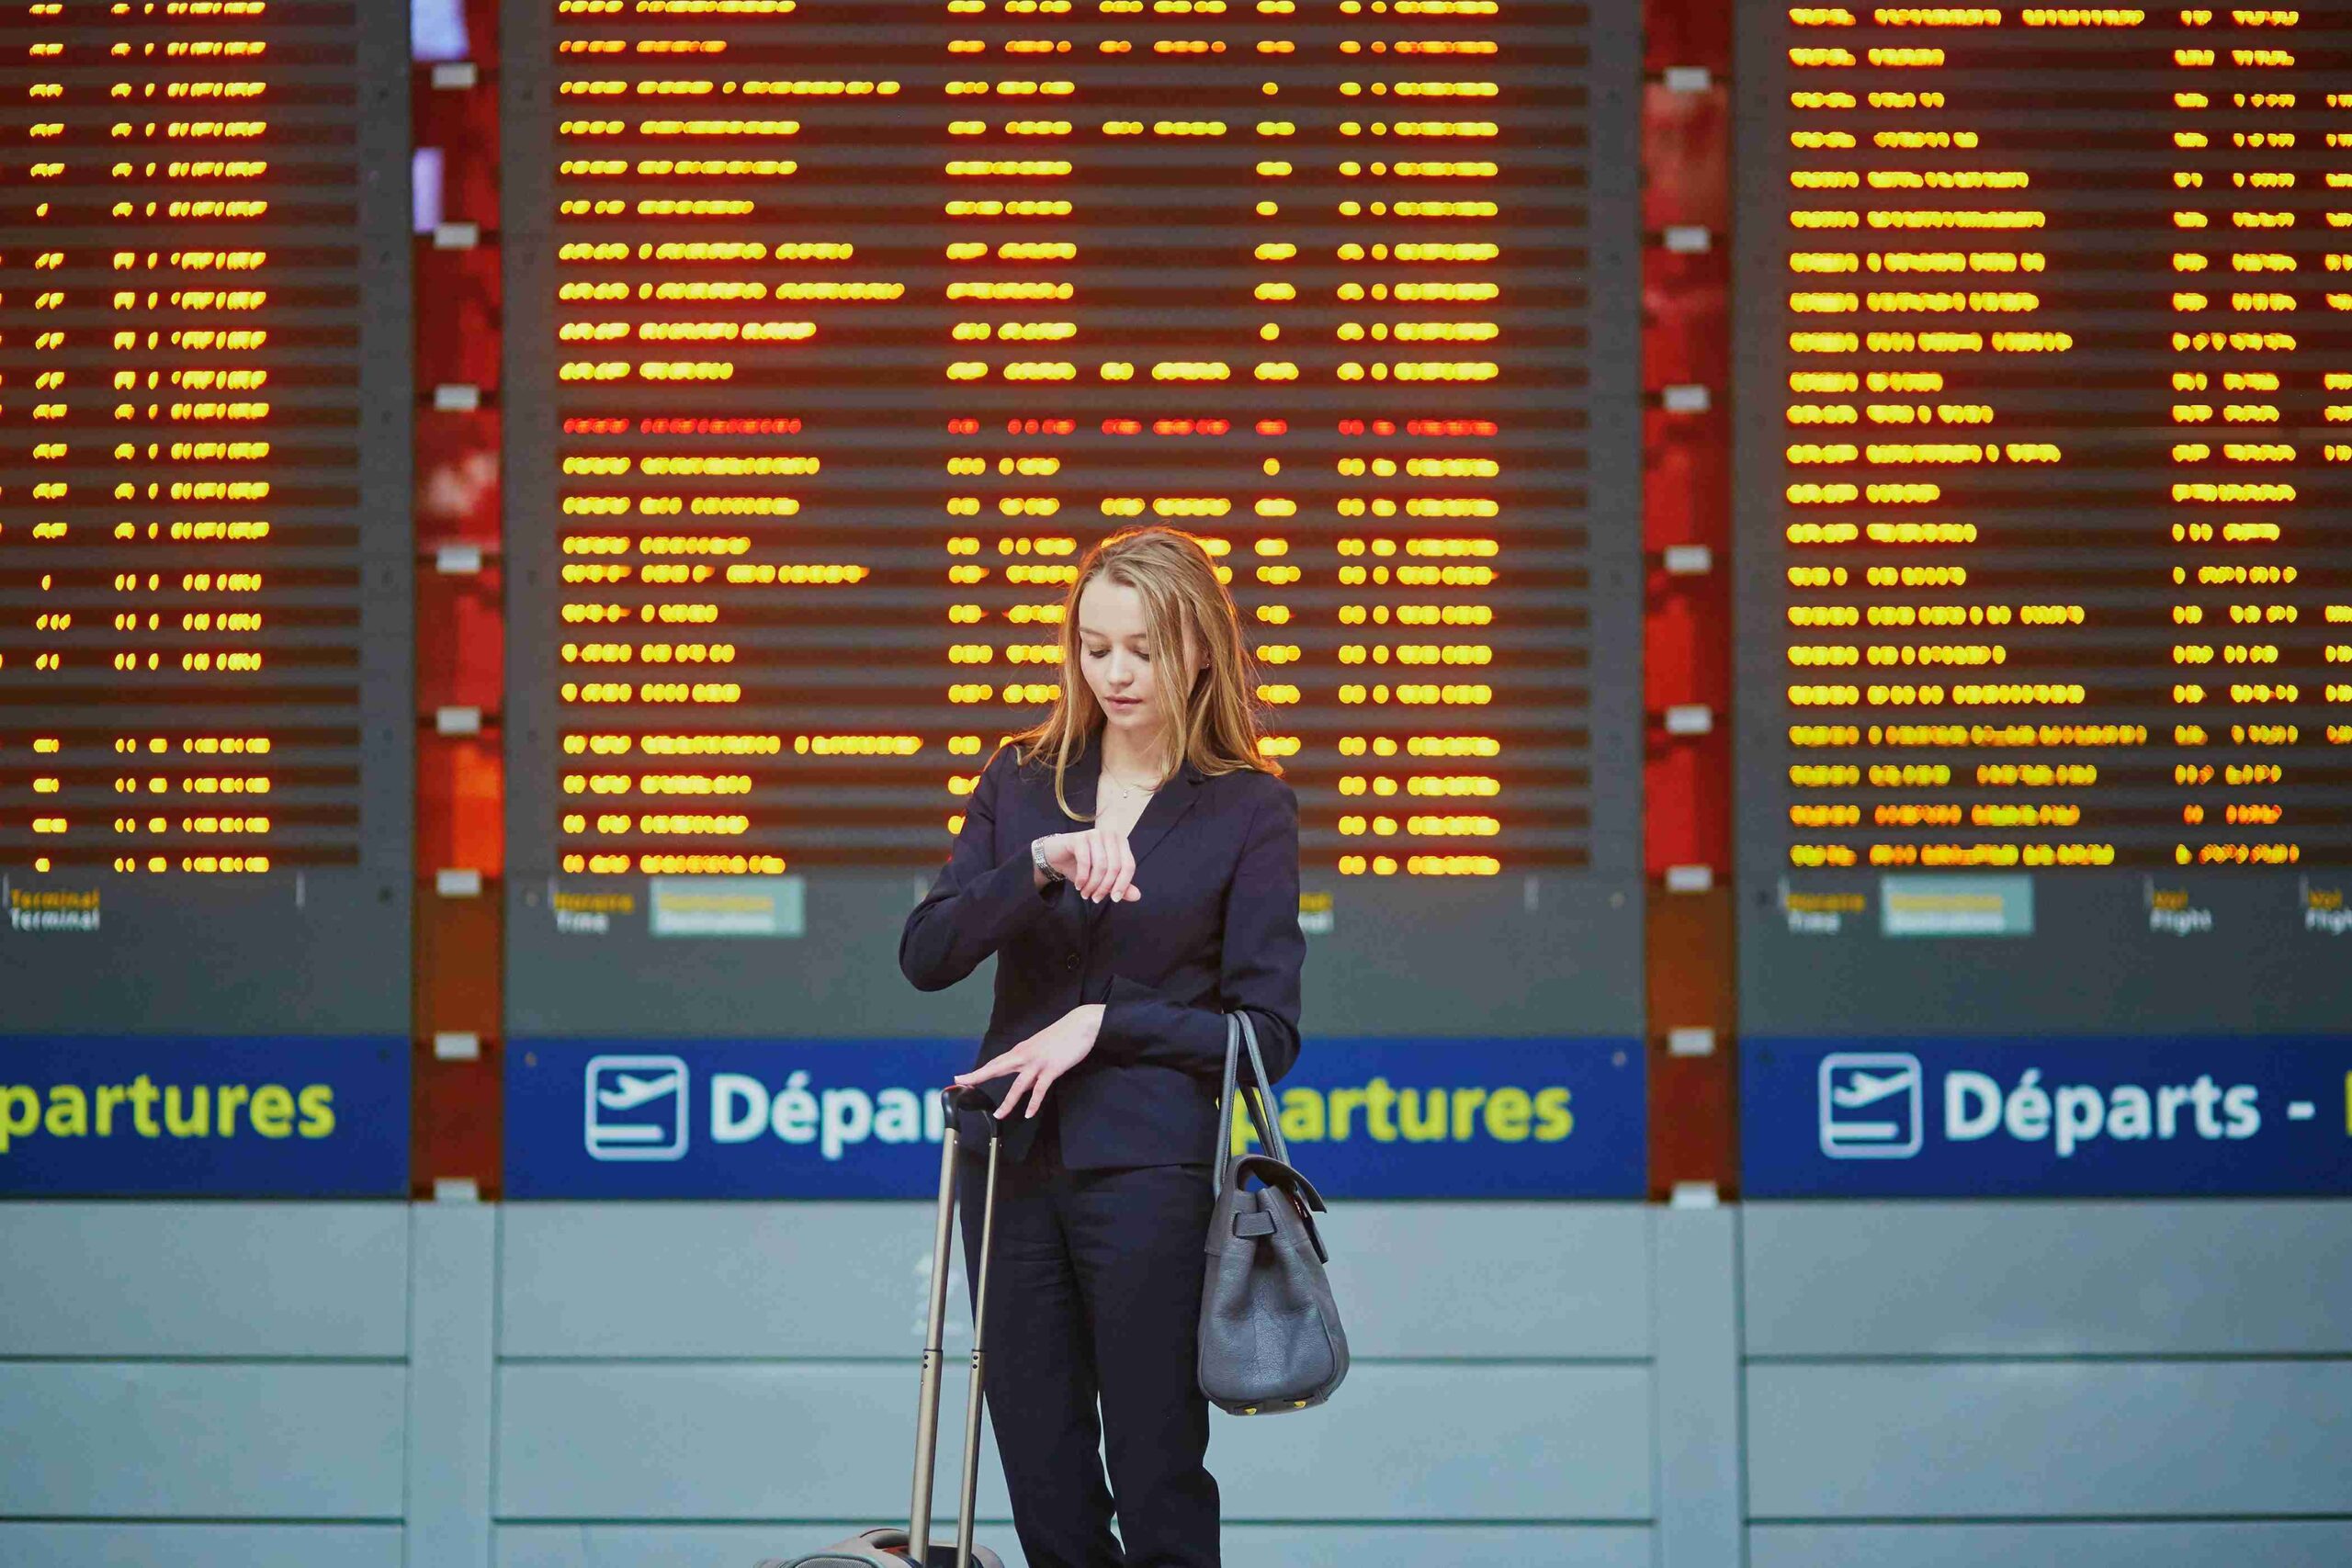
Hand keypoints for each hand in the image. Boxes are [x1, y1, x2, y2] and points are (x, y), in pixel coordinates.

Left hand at [954, 1004, 1104, 1118]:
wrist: (1080, 1024)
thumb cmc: (1062, 1037)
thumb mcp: (1040, 1051)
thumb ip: (1031, 1070)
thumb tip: (1025, 1088)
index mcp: (1020, 1050)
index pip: (995, 1063)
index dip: (978, 1071)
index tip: (962, 1077)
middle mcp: (1024, 1055)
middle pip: (996, 1068)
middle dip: (978, 1076)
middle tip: (961, 1082)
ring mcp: (1038, 1062)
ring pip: (1018, 1085)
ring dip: (1008, 1102)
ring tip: (999, 1115)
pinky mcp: (1052, 1068)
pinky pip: (1040, 1089)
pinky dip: (1034, 1102)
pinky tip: (1029, 1113)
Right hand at [1036, 827, 1141, 903]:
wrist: (1057, 856)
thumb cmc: (1083, 866)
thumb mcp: (1103, 878)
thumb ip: (1121, 886)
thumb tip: (1137, 896)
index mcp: (1121, 842)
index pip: (1129, 865)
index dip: (1123, 885)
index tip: (1115, 899)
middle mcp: (1110, 835)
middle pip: (1115, 867)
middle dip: (1105, 887)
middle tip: (1095, 899)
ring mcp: (1094, 835)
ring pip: (1100, 866)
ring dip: (1092, 885)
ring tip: (1085, 894)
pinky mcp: (1079, 838)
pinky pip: (1085, 862)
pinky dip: (1082, 878)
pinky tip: (1078, 885)